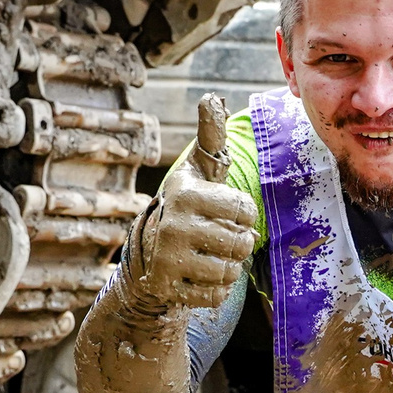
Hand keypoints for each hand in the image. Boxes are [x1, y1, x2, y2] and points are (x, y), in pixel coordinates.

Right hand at [121, 101, 254, 313]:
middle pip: (241, 242)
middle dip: (238, 243)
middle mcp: (173, 224)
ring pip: (231, 271)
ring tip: (209, 256)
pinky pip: (215, 296)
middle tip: (218, 238)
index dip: (242, 215)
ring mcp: (168, 259)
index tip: (224, 214)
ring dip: (228, 267)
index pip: (245, 210)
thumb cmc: (186, 207)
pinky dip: (215, 290)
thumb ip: (211, 137)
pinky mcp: (167, 289)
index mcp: (186, 193)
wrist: (147, 254)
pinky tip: (200, 276)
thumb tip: (211, 96)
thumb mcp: (198, 170)